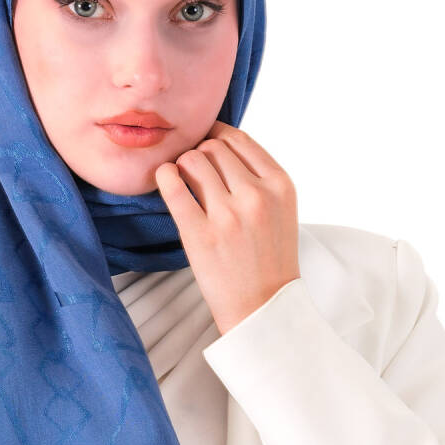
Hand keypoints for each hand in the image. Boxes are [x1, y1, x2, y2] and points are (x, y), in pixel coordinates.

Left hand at [154, 119, 300, 336]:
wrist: (264, 307)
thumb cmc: (268, 257)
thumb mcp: (280, 209)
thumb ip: (258, 176)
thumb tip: (218, 142)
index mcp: (280, 185)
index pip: (238, 139)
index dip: (215, 137)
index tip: (205, 145)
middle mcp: (256, 196)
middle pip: (213, 148)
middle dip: (198, 155)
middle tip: (193, 173)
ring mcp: (228, 215)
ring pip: (192, 161)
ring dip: (181, 166)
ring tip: (181, 182)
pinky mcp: (200, 235)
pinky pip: (173, 187)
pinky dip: (163, 176)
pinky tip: (164, 180)